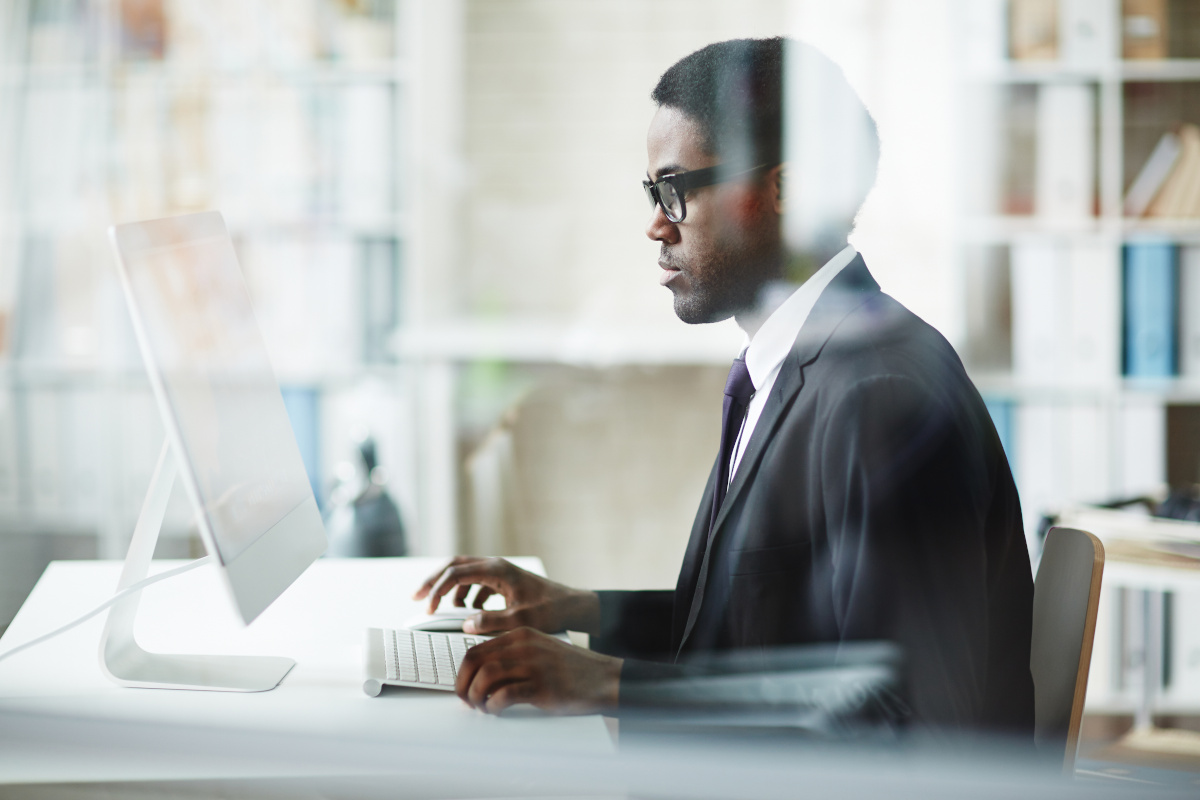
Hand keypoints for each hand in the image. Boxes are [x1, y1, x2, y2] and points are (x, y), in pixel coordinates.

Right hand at [412, 556, 600, 634]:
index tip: (427, 608)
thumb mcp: (521, 619)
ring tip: (444, 610)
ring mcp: (500, 571)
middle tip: (416, 597)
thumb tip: (466, 624)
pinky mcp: (504, 580)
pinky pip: (476, 582)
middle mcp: (496, 565)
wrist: (573, 606)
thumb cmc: (551, 610)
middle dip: (434, 581)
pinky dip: (466, 595)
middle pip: (455, 566)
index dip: (437, 590)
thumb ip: (492, 621)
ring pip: (464, 573)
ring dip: (450, 589)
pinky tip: (469, 612)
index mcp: (497, 569)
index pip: (456, 572)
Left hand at [456, 627, 621, 714]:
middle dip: (463, 684)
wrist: (605, 677)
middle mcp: (524, 646)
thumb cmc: (572, 669)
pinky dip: (494, 706)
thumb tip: (481, 676)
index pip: (476, 648)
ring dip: (476, 696)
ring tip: (482, 708)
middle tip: (465, 700)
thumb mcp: (539, 651)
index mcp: (521, 635)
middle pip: (476, 660)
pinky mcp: (543, 686)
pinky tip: (496, 711)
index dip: (462, 672)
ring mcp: (534, 664)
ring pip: (486, 676)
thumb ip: (513, 656)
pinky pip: (506, 694)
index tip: (462, 686)